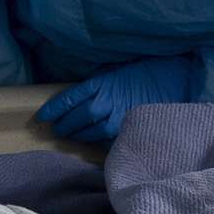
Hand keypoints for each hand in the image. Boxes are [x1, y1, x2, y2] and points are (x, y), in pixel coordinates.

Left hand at [38, 56, 198, 144]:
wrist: (170, 79)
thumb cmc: (140, 73)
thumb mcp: (112, 73)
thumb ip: (95, 87)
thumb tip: (76, 100)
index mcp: (99, 83)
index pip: (68, 98)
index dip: (53, 109)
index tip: (42, 116)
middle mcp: (105, 100)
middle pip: (77, 117)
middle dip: (64, 124)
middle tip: (56, 129)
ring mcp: (117, 116)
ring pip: (90, 131)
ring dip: (78, 134)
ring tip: (70, 136)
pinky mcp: (128, 127)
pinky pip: (107, 138)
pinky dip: (97, 140)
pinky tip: (91, 141)